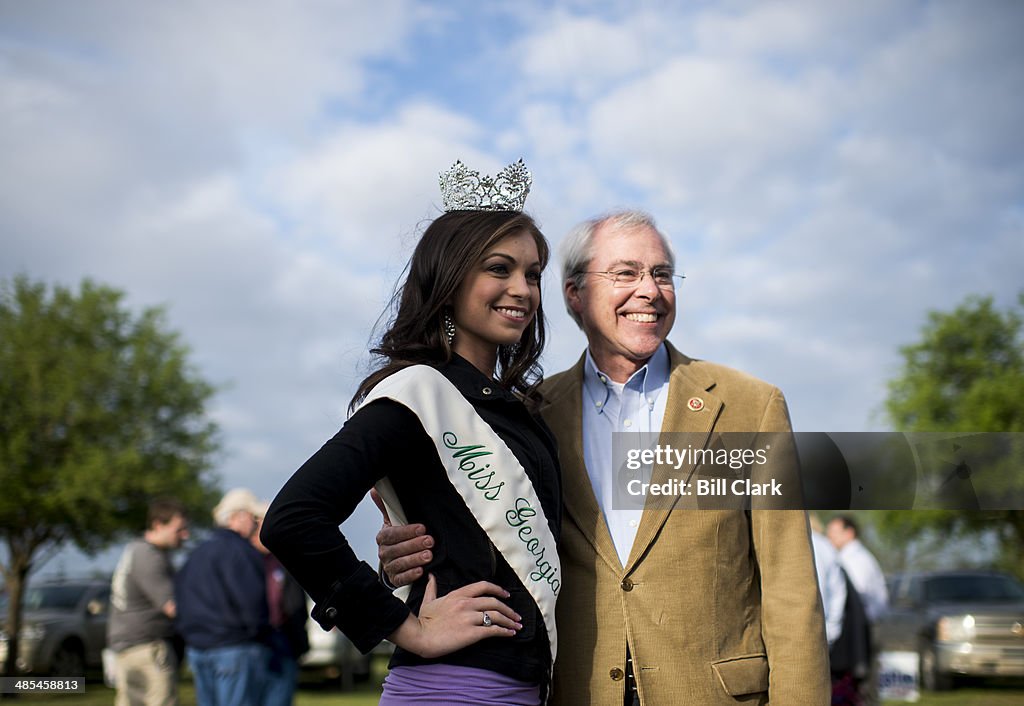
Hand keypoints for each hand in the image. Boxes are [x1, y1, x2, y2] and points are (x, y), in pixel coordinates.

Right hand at [372, 488, 434, 586]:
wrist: (397, 558)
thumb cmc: (398, 537)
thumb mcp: (393, 520)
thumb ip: (387, 505)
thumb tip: (375, 488)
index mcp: (383, 537)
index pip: (392, 534)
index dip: (407, 531)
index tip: (421, 528)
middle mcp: (384, 553)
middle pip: (396, 550)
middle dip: (414, 545)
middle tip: (429, 541)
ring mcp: (389, 567)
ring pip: (400, 564)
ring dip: (414, 559)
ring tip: (428, 555)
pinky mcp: (395, 579)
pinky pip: (401, 579)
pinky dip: (411, 575)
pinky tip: (421, 571)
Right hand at [388, 574, 521, 657]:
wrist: (419, 637)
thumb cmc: (423, 621)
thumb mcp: (428, 601)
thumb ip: (432, 588)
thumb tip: (431, 576)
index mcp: (458, 594)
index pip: (483, 586)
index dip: (498, 589)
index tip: (507, 595)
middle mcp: (466, 603)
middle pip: (494, 602)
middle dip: (509, 609)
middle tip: (516, 616)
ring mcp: (469, 617)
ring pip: (496, 615)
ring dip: (509, 621)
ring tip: (516, 626)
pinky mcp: (471, 633)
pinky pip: (493, 630)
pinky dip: (504, 632)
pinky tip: (509, 634)